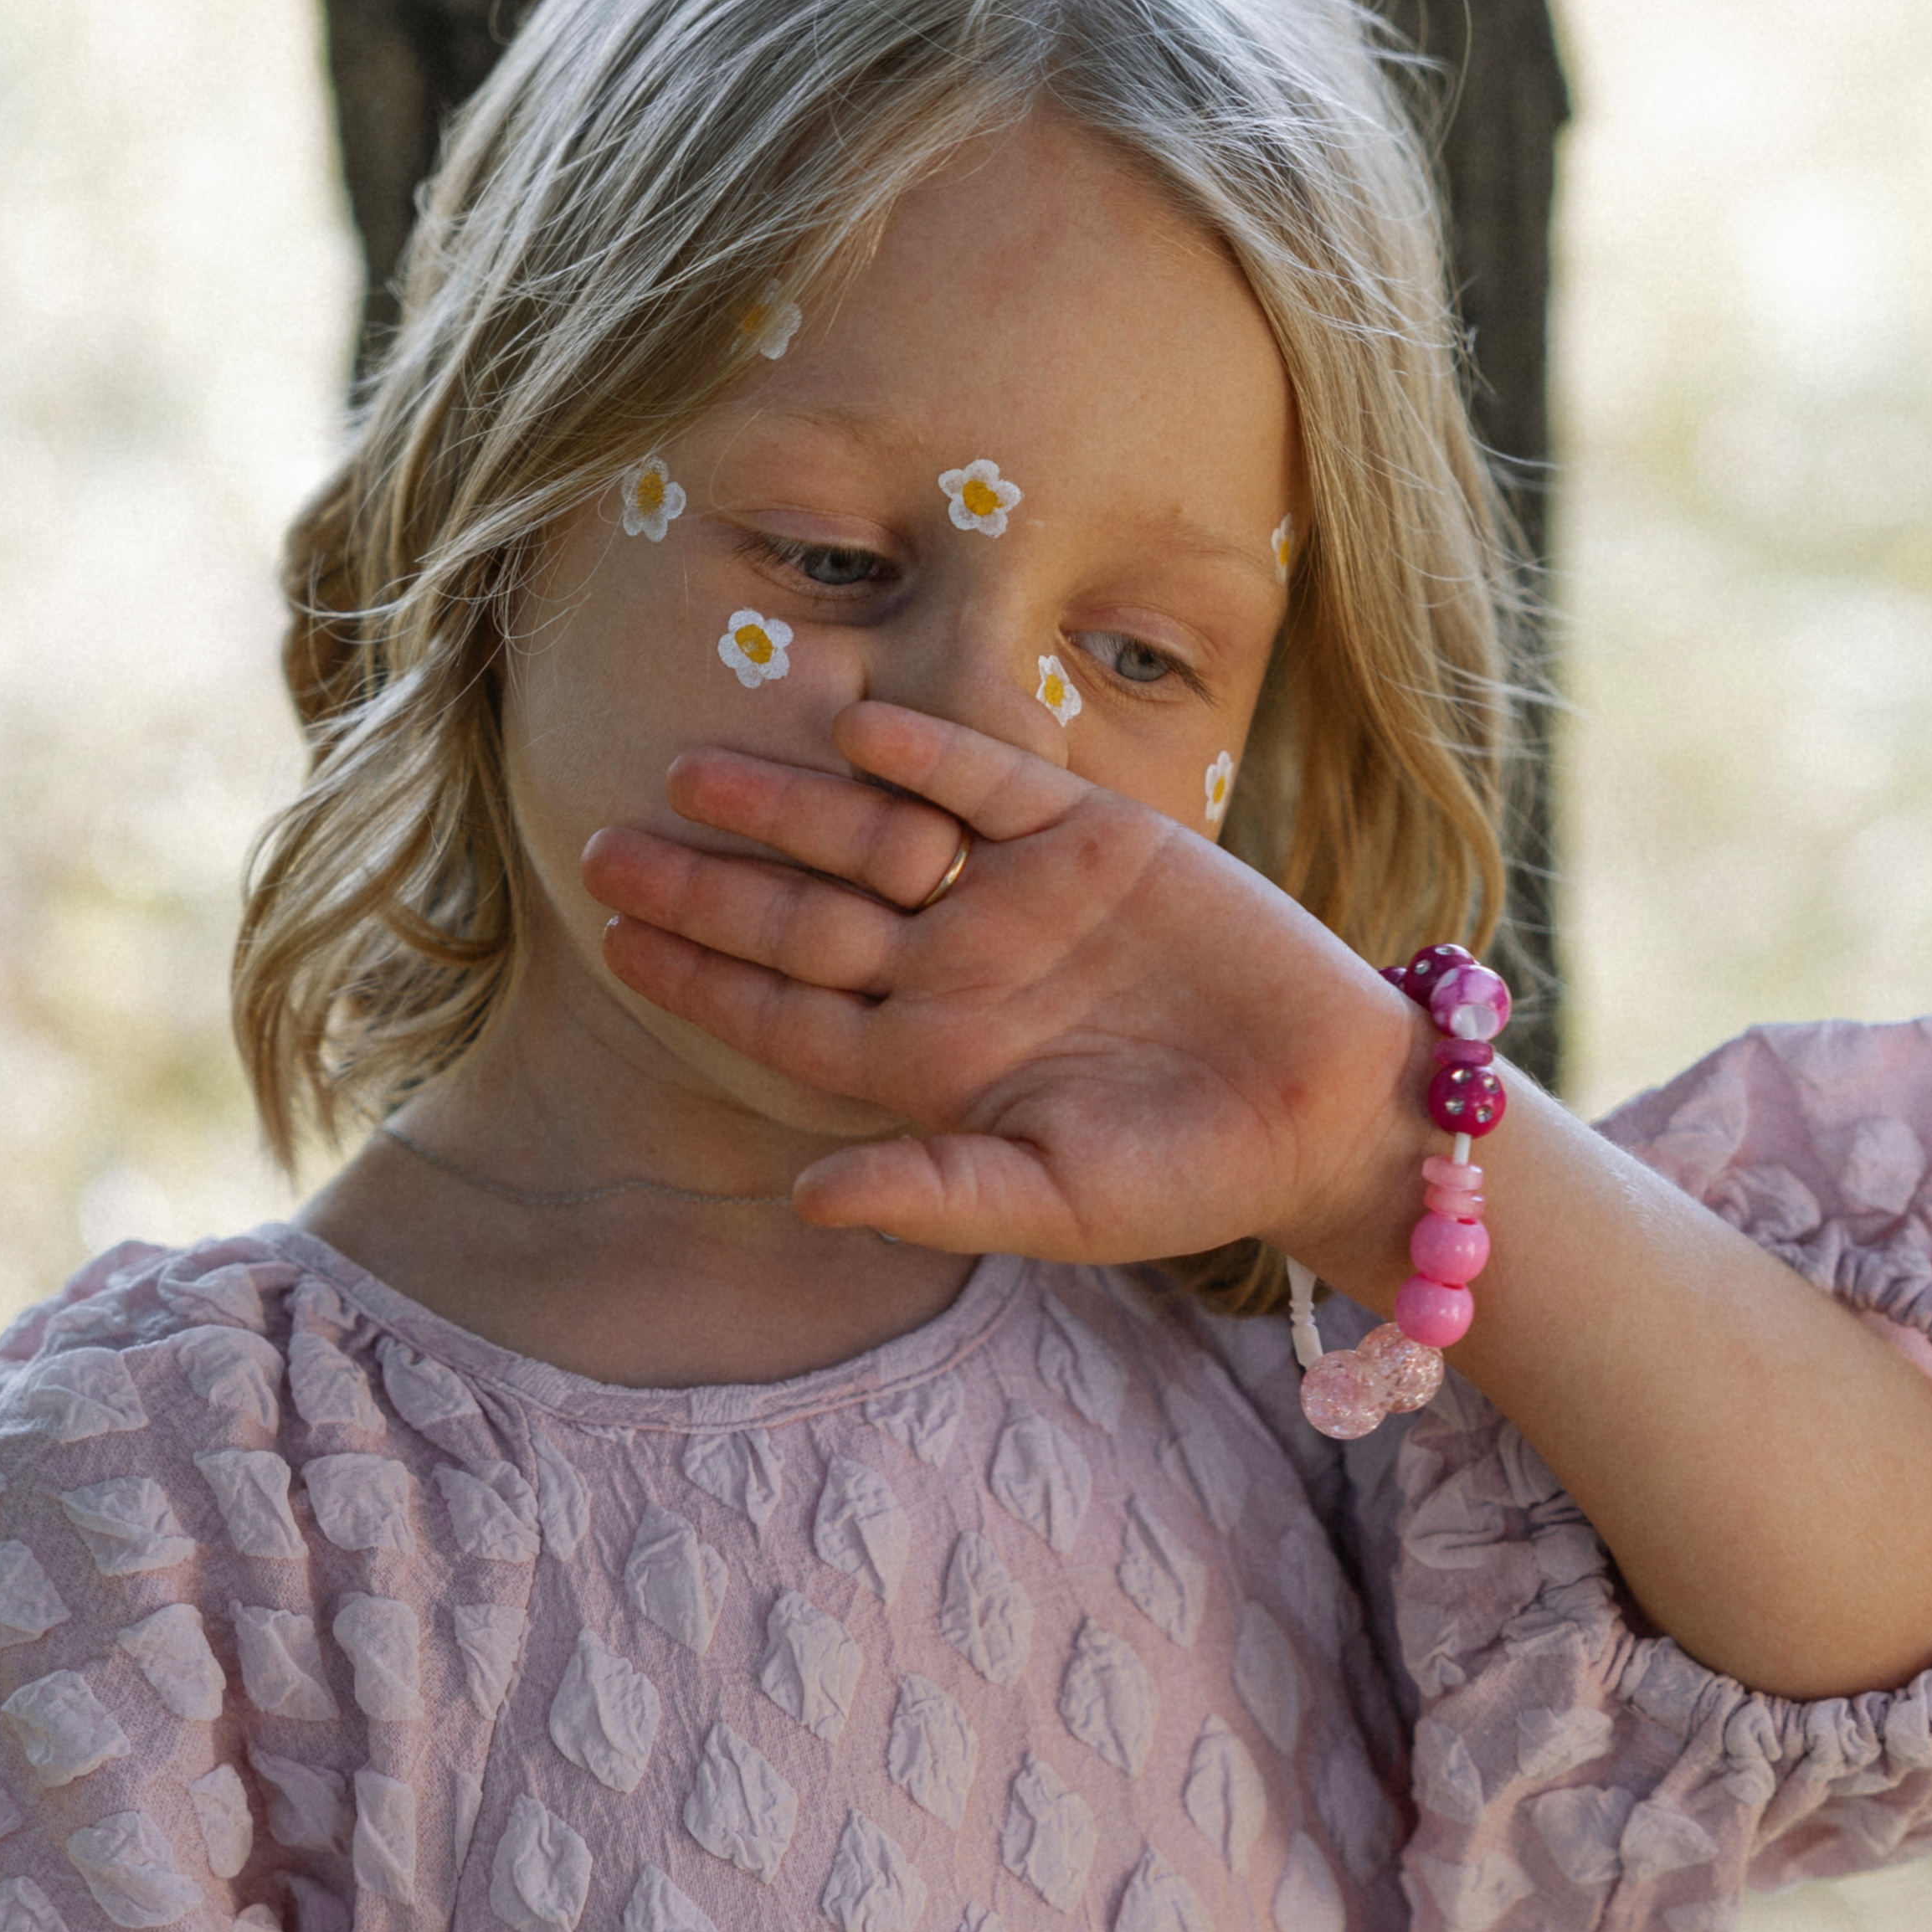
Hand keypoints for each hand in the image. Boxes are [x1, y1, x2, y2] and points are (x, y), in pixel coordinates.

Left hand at [581, 698, 1422, 1270]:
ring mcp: (1016, 898)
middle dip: (708, 885)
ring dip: (789, 805)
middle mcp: (954, 971)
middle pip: (804, 917)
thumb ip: (933, 1193)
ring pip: (875, 836)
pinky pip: (988, 783)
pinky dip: (929, 753)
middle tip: (605, 848)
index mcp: (929, 1064)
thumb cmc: (1188, 1178)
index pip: (787, 1014)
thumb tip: (804, 1199)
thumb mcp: (1056, 1204)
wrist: (1326, 1110)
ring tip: (697, 772)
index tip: (615, 944)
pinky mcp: (1093, 838)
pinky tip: (858, 727)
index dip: (702, 980)